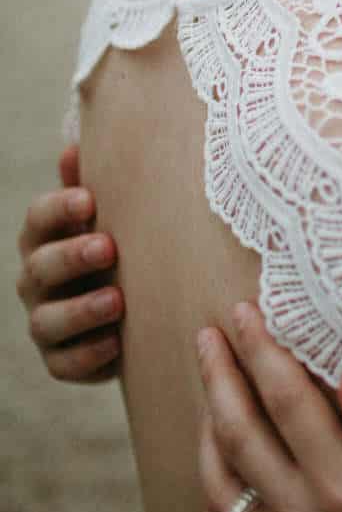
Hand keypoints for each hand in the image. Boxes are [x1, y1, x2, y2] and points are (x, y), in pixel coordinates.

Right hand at [15, 145, 122, 381]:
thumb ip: (90, 185)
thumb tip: (72, 147)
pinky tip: (117, 342)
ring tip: (118, 300)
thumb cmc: (118, 243)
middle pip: (40, 267)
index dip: (58, 208)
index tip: (89, 200)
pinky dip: (89, 355)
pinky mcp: (60, 360)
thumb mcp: (109, 213)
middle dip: (72, 257)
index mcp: (44, 237)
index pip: (38, 218)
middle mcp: (36, 280)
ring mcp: (44, 321)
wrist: (134, 303)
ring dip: (81, 311)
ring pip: (47, 321)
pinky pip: (64, 364)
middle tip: (109, 248)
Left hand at [197, 303, 341, 511]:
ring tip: (211, 390)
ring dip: (207, 434)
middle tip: (209, 336)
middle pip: (241, 439)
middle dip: (220, 379)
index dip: (261, 352)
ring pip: (221, 491)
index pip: (287, 402)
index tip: (244, 313)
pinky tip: (222, 476)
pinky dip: (211, 508)